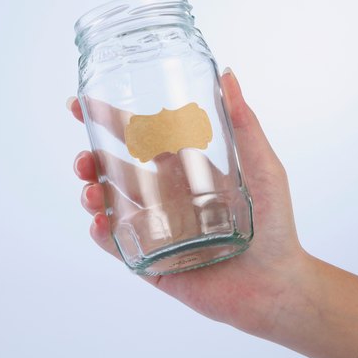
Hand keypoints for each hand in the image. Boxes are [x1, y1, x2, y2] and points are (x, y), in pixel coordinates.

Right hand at [68, 68, 308, 335]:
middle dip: (90, 161)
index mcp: (182, 170)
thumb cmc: (275, 223)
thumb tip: (227, 73)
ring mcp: (156, 229)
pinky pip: (119, 247)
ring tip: (90, 192)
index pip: (138, 139)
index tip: (80, 105)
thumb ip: (244, 123)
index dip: (108, 121)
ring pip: (110, 206)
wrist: (277, 284)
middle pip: (114, 172)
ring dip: (92, 195)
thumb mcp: (262, 166)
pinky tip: (99, 225)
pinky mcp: (153, 262)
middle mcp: (164, 197)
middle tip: (82, 159)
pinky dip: (103, 235)